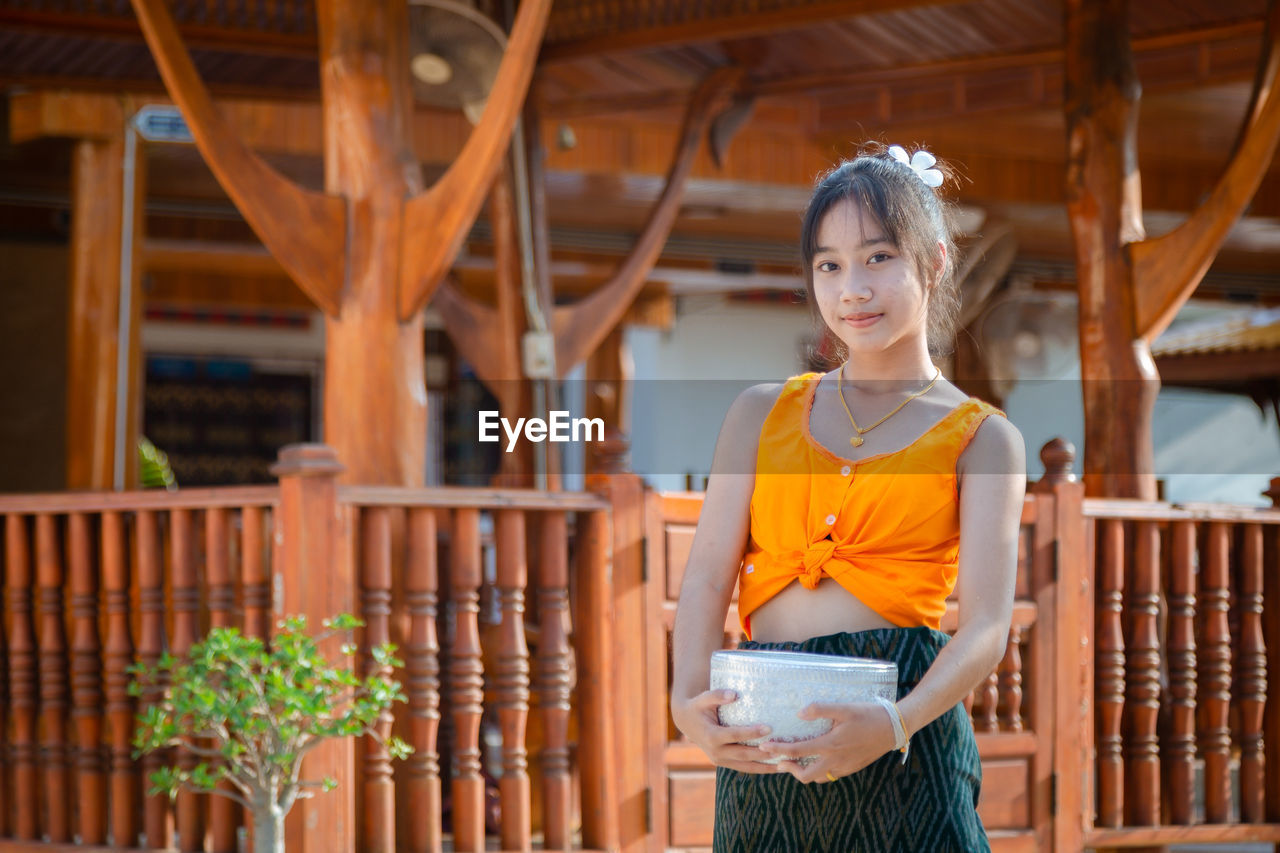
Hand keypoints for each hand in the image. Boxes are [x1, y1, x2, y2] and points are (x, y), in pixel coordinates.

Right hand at [671, 689, 781, 773]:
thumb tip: (734, 694)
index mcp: (711, 735)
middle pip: (743, 754)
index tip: (768, 728)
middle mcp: (715, 752)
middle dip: (763, 752)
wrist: (686, 721)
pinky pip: (744, 767)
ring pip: (745, 766)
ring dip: (765, 767)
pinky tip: (775, 767)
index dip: (751, 732)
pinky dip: (759, 768)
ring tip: (785, 765)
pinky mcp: (723, 763)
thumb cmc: (698, 706)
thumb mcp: (704, 698)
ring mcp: (719, 760)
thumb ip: (717, 695)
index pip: (734, 735)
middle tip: (782, 748)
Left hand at [757, 701, 896, 782]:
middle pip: (805, 775)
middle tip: (778, 759)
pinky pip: (830, 775)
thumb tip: (799, 712)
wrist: (894, 728)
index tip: (763, 748)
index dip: (778, 750)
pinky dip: (818, 771)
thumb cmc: (868, 715)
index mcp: (830, 745)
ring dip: (803, 771)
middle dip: (789, 769)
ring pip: (818, 777)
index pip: (797, 752)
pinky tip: (817, 759)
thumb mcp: (844, 708)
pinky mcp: (852, 768)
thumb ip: (820, 709)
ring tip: (794, 760)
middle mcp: (835, 761)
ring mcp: (844, 767)